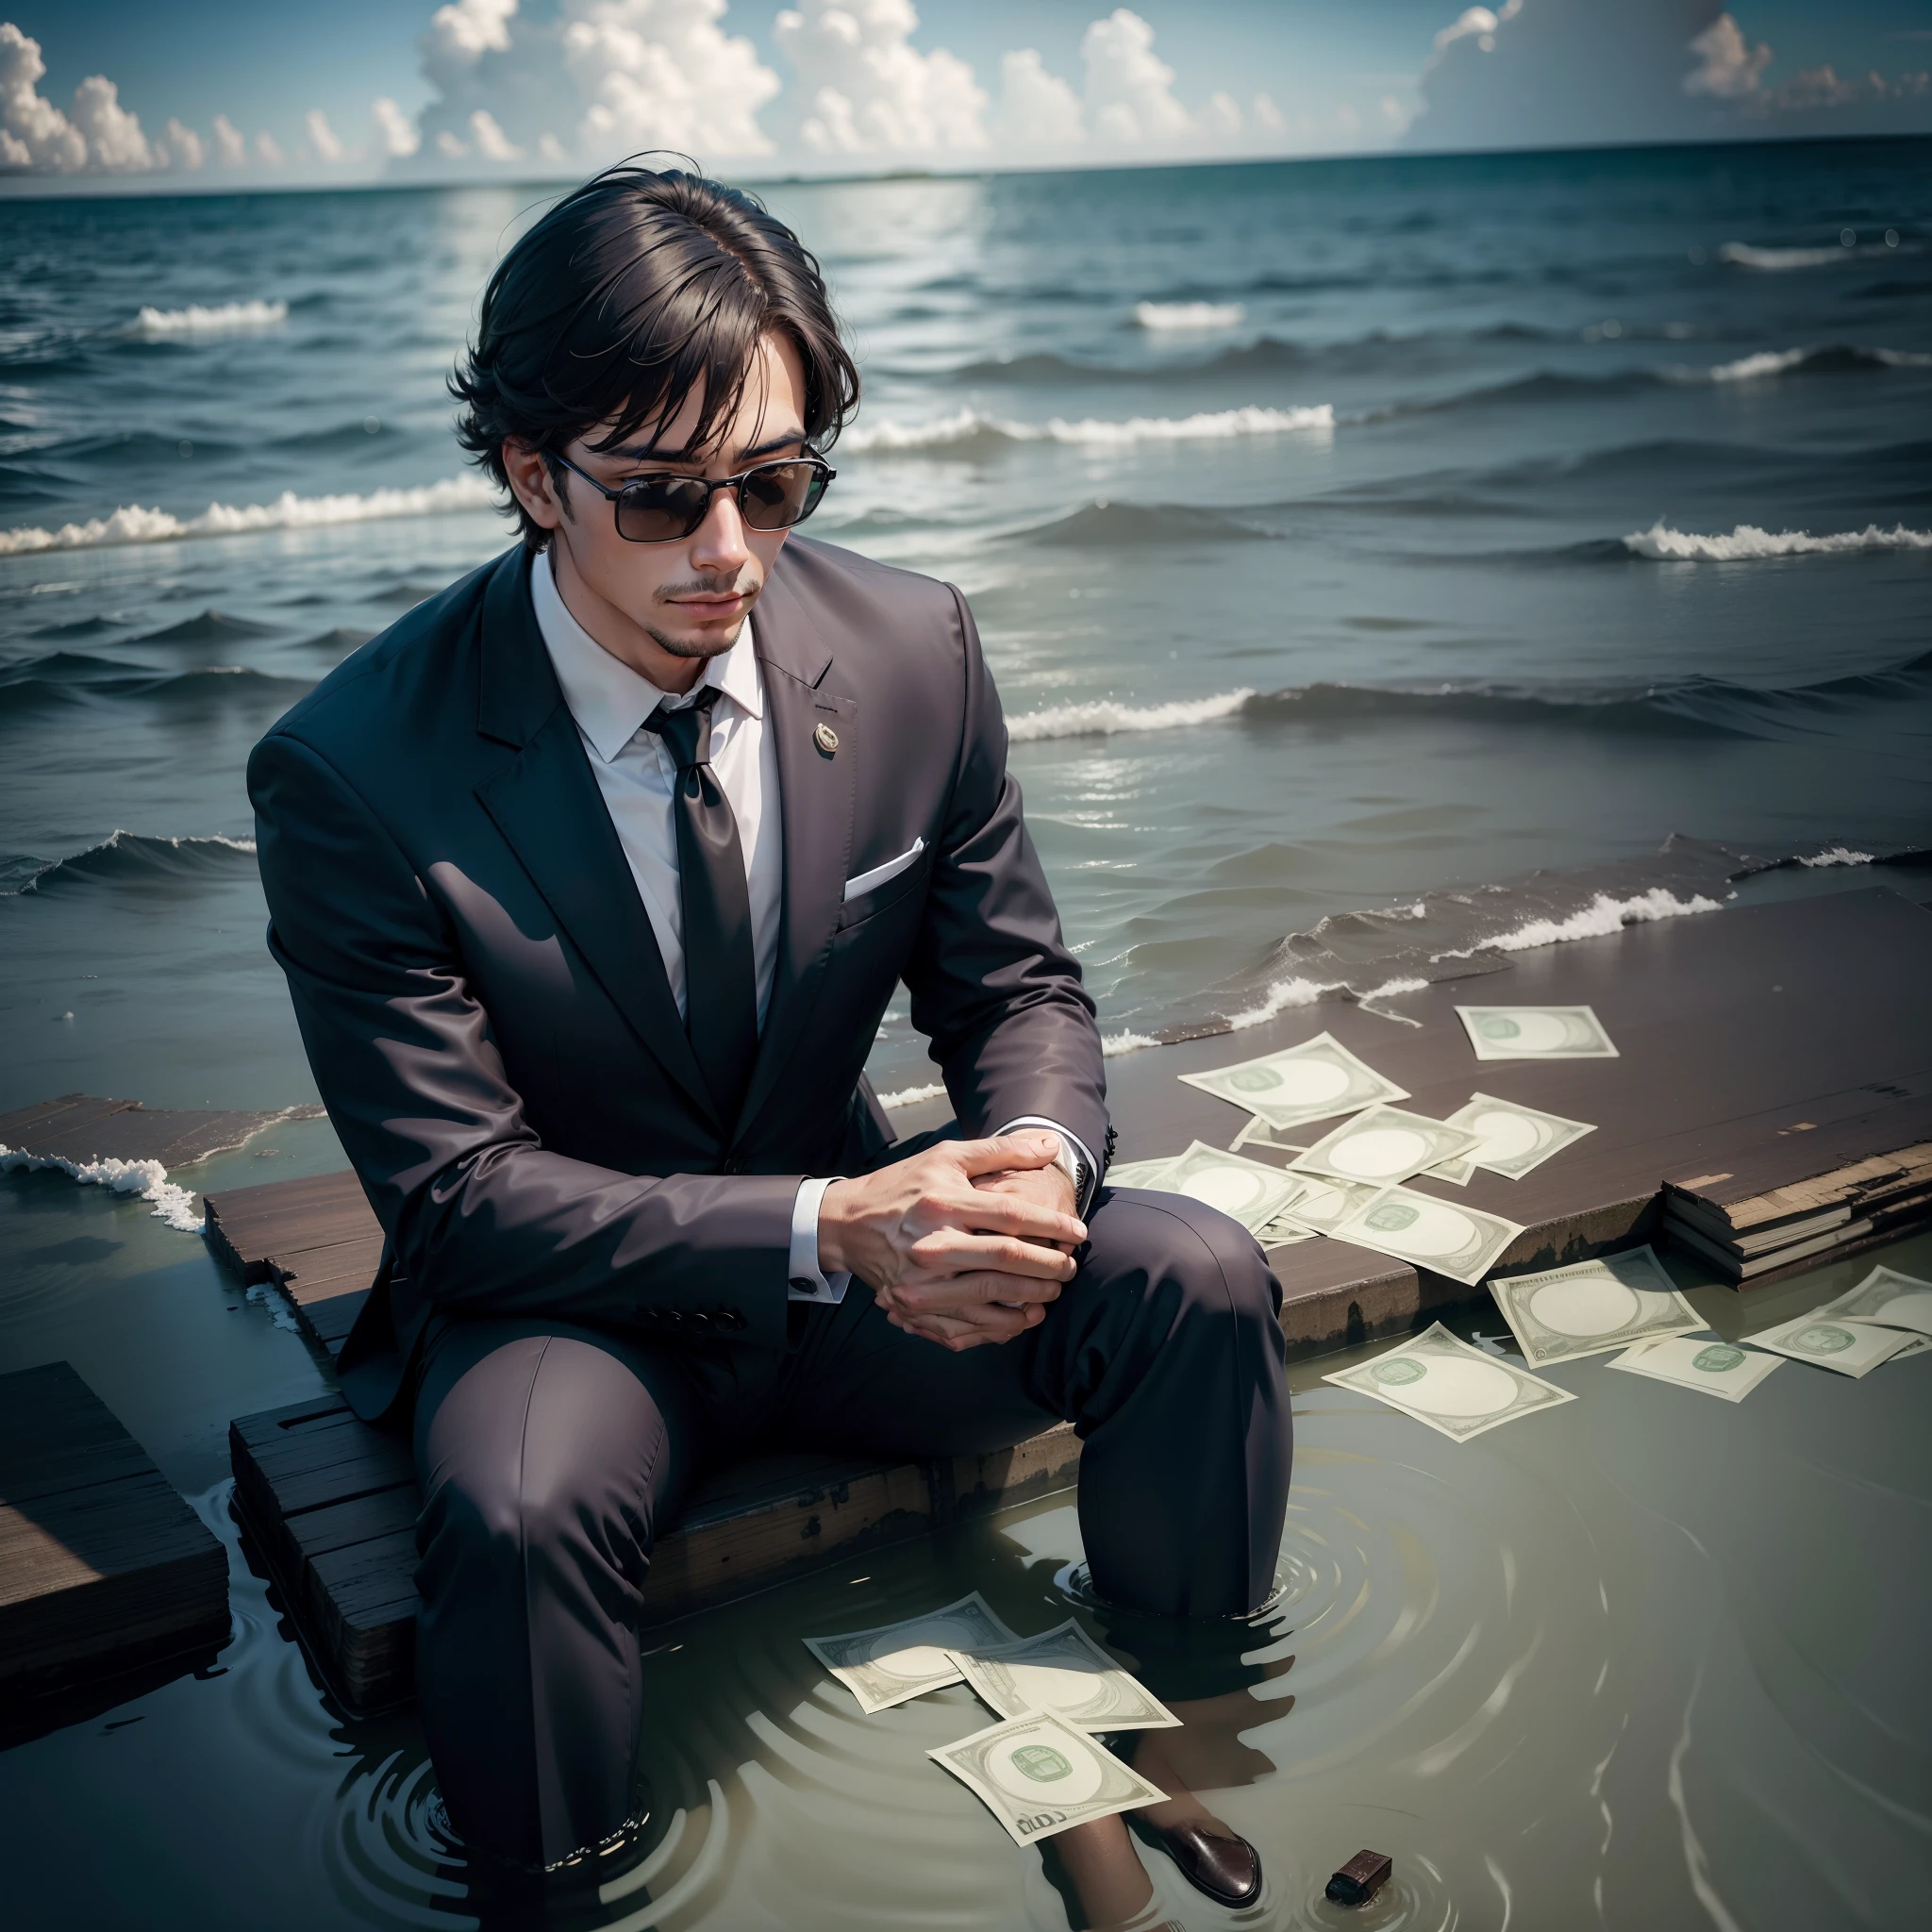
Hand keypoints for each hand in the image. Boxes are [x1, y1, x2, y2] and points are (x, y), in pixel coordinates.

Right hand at [820, 1132, 1086, 1351]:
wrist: (847, 1224)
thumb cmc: (903, 1186)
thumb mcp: (946, 1157)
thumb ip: (1000, 1150)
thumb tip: (1051, 1144)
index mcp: (943, 1204)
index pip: (1011, 1216)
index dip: (1052, 1226)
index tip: (1079, 1234)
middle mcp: (931, 1243)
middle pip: (1006, 1259)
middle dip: (1049, 1265)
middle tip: (1071, 1267)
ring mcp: (920, 1280)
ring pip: (990, 1297)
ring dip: (1031, 1298)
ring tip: (1053, 1291)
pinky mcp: (912, 1306)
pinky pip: (964, 1324)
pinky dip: (999, 1325)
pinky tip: (1022, 1318)